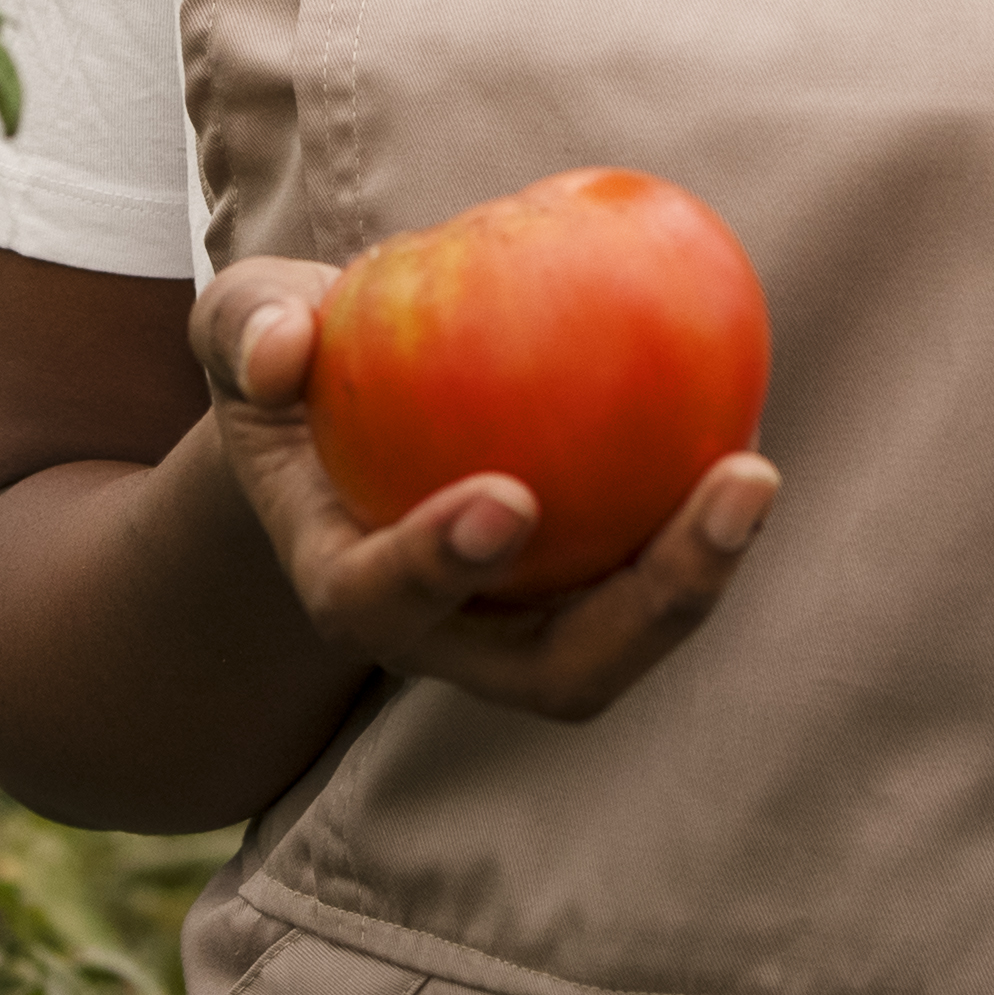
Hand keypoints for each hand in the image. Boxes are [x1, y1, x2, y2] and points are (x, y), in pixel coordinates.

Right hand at [187, 251, 778, 723]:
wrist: (338, 419)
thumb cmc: (290, 367)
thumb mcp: (242, 324)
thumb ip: (246, 328)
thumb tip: (282, 351)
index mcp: (344, 583)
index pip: (382, 599)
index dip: (439, 566)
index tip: (507, 497)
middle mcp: (442, 635)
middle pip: (554, 670)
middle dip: (647, 610)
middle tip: (724, 489)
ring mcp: (521, 626)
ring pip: (623, 643)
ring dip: (698, 579)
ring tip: (751, 476)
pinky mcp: (580, 591)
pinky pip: (652, 572)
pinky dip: (702, 523)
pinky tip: (744, 428)